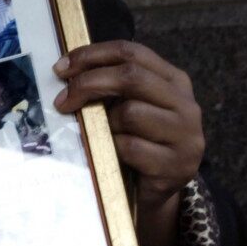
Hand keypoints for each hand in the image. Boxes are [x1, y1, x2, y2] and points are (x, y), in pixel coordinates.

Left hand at [53, 40, 203, 245]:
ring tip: (99, 136)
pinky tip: (110, 155)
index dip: (92, 55)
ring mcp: (186, 135)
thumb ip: (108, 88)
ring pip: (130, 113)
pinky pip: (130, 147)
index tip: (60, 68)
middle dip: (88, 84)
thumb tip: (64, 72)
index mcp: (173, 81)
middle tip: (62, 101)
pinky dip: (112, 149)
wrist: (153, 193)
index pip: (132, 52)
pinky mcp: (176, 165)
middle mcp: (186, 104)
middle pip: (131, 77)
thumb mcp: (126, 109)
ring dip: (103, 124)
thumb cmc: (134, 144)